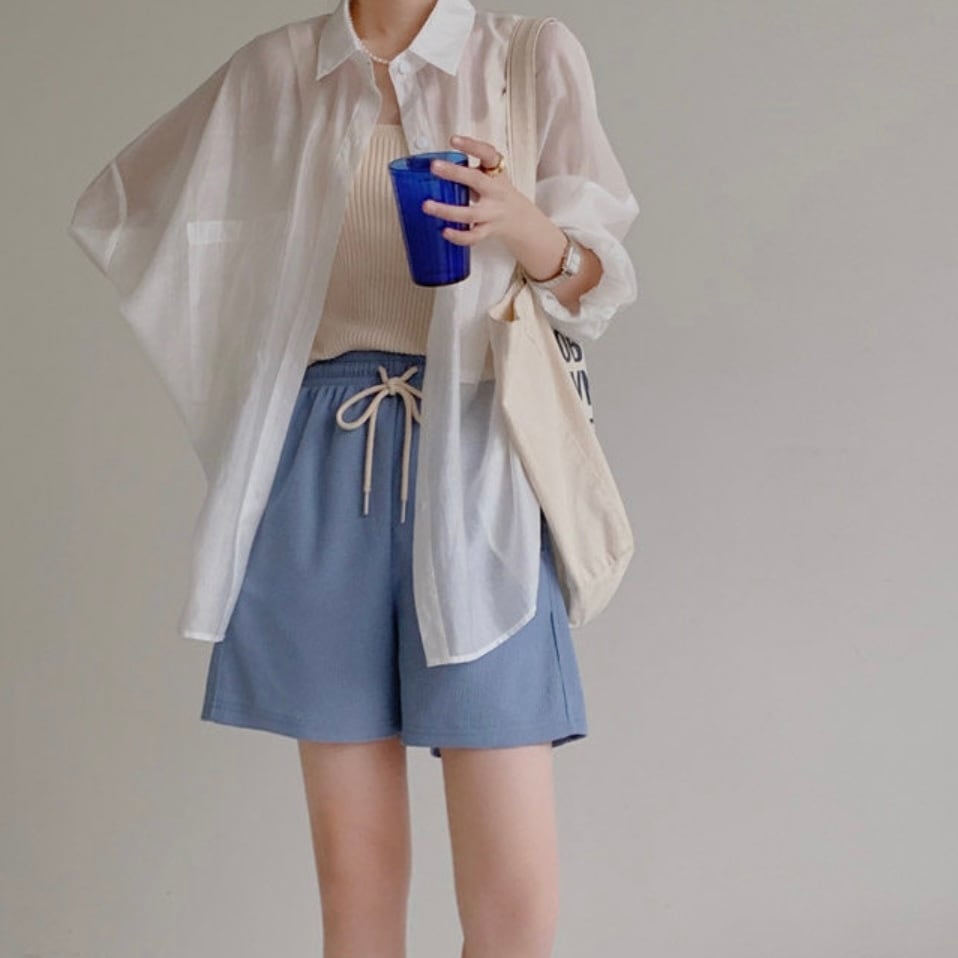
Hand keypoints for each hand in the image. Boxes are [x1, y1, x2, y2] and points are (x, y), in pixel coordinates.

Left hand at [420, 133, 536, 247]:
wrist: (519, 219)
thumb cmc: (497, 193)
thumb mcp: (489, 176)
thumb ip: (467, 172)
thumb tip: (433, 168)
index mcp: (496, 174)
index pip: (487, 154)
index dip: (471, 146)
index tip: (453, 140)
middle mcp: (495, 192)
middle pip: (476, 180)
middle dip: (455, 173)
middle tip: (434, 166)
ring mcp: (492, 213)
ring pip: (470, 213)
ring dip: (447, 210)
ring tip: (426, 206)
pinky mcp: (488, 230)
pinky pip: (473, 236)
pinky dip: (458, 236)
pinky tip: (444, 231)